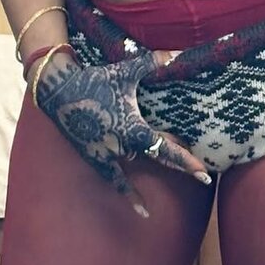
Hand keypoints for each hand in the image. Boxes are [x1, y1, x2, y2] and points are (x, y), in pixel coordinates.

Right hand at [33, 49, 210, 217]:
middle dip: (181, 166)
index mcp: (133, 129)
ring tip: (169, 180)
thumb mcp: (125, 72)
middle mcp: (122, 146)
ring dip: (151, 167)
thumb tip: (176, 55)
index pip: (166, 149)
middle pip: (157, 158)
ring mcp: (107, 154)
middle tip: (205, 177)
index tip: (203, 173)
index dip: (186, 161)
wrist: (59, 91)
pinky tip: (140, 209)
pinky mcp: (93, 157)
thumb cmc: (95, 80)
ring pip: (136, 165)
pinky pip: (114, 178)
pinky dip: (127, 192)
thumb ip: (152, 63)